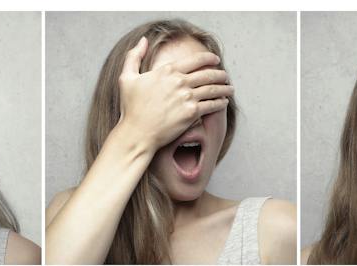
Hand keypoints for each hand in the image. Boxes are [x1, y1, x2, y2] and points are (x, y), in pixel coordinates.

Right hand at [116, 38, 233, 154]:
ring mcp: (186, 97)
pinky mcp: (191, 113)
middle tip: (225, 76)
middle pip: (208, 74)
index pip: (196, 60)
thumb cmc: (130, 109)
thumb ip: (134, 56)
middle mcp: (179, 81)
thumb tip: (142, 41)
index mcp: (168, 70)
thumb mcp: (126, 78)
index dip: (209, 58)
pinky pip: (211, 105)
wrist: (136, 134)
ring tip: (230, 89)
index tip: (216, 60)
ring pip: (212, 89)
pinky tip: (224, 102)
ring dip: (224, 88)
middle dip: (220, 74)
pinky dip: (220, 103)